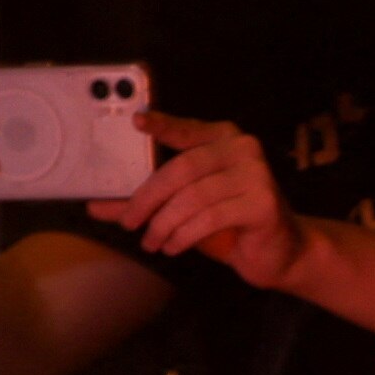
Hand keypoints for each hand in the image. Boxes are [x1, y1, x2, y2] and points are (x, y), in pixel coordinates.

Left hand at [94, 114, 303, 289]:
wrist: (279, 252)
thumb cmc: (228, 225)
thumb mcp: (183, 210)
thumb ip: (145, 203)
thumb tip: (96, 205)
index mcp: (224, 139)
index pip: (187, 130)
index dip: (162, 125)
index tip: (136, 122)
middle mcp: (243, 148)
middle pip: (183, 168)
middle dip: (149, 197)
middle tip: (129, 222)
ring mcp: (256, 174)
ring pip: (194, 196)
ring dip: (165, 223)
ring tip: (152, 242)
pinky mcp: (263, 203)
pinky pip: (212, 217)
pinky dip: (185, 234)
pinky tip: (174, 247)